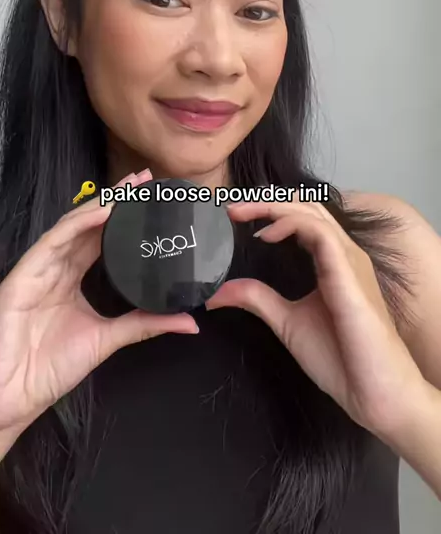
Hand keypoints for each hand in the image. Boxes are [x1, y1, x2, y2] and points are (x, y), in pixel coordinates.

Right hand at [0, 170, 197, 436]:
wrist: (10, 400)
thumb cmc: (49, 370)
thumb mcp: (109, 339)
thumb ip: (145, 323)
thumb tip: (190, 321)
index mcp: (71, 278)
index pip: (100, 237)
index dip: (123, 215)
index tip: (151, 196)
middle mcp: (55, 268)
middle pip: (87, 224)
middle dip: (115, 200)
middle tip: (144, 179)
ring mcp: (37, 270)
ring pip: (71, 226)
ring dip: (100, 204)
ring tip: (128, 189)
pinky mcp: (22, 277)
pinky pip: (52, 242)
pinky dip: (77, 224)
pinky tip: (101, 212)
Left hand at [207, 198, 423, 440]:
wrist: (374, 394)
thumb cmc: (340, 359)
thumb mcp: (287, 321)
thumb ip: (258, 299)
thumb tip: (218, 293)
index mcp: (333, 262)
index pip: (302, 218)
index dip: (268, 210)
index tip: (234, 215)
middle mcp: (344, 254)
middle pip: (306, 207)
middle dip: (266, 201)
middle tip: (231, 208)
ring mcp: (349, 261)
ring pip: (313, 213)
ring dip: (274, 207)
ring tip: (242, 214)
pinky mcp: (349, 274)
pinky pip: (321, 234)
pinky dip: (291, 224)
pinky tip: (267, 236)